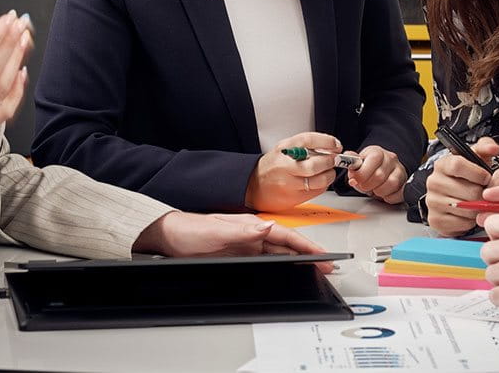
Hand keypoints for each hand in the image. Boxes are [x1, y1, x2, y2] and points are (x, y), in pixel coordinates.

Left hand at [133, 211, 334, 271]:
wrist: (170, 237)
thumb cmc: (190, 229)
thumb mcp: (217, 230)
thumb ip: (243, 231)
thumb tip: (269, 228)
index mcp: (250, 225)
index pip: (285, 235)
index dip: (305, 244)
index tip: (322, 253)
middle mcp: (251, 235)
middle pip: (287, 246)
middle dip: (309, 254)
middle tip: (328, 265)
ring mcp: (246, 246)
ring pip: (279, 255)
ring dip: (298, 261)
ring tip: (316, 269)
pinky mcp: (239, 258)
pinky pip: (267, 263)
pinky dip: (282, 267)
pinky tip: (289, 273)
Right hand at [245, 132, 339, 210]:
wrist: (254, 186)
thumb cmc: (271, 166)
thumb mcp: (283, 149)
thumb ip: (303, 146)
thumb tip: (327, 146)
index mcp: (284, 150)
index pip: (309, 140)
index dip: (326, 141)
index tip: (336, 145)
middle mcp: (286, 166)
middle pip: (316, 164)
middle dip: (330, 161)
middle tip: (334, 159)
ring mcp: (290, 183)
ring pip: (319, 180)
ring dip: (329, 175)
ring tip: (329, 171)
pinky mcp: (294, 197)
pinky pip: (316, 191)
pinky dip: (323, 185)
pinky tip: (321, 181)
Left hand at [346, 146, 405, 202]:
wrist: (383, 167)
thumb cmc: (369, 166)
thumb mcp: (358, 162)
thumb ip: (351, 162)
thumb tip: (346, 162)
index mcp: (377, 152)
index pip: (373, 160)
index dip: (362, 173)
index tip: (355, 179)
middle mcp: (390, 159)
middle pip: (379, 175)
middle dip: (368, 185)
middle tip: (364, 186)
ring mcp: (400, 170)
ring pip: (391, 184)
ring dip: (379, 191)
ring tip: (374, 189)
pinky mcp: (405, 182)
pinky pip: (399, 193)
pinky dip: (389, 197)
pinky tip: (383, 193)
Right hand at [424, 136, 498, 235]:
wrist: (451, 197)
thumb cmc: (467, 177)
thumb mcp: (475, 158)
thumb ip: (485, 148)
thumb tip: (494, 148)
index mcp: (442, 164)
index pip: (458, 165)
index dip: (477, 173)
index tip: (486, 177)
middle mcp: (434, 182)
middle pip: (468, 191)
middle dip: (482, 195)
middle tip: (485, 194)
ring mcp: (432, 201)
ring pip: (467, 209)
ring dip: (477, 209)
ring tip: (477, 203)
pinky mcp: (436, 220)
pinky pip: (461, 224)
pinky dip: (469, 222)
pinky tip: (469, 214)